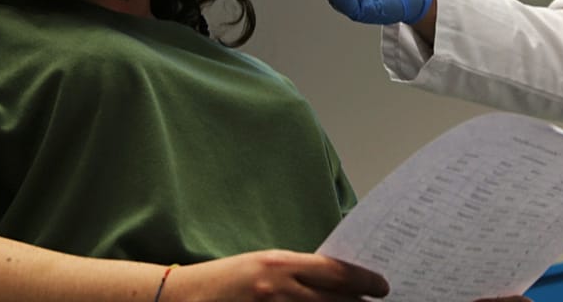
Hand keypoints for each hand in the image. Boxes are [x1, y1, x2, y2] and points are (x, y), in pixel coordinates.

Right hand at [163, 250, 387, 300]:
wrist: (180, 297)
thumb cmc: (225, 280)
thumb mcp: (262, 267)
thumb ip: (296, 274)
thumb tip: (334, 283)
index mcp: (279, 263)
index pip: (335, 272)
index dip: (364, 280)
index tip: (382, 286)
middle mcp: (278, 287)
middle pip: (334, 299)